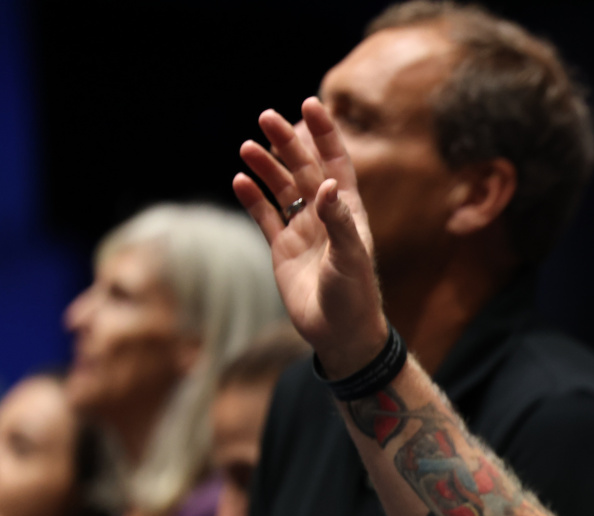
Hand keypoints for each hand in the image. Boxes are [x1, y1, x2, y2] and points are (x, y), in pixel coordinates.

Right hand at [233, 98, 387, 378]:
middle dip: (286, 142)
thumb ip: (339, 221)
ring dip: (266, 167)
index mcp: (349, 211)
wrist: (340, 333)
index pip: (337, 162)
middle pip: (304, 169)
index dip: (325, 134)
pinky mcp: (282, 250)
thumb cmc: (354, 295)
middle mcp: (326, 215)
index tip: (311, 104)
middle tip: (266, 117)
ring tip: (246, 147)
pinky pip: (265, 217)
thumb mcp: (351, 256)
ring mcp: (303, 230)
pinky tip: (238, 180)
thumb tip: (329, 183)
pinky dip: (252, 199)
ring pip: (281, 189)